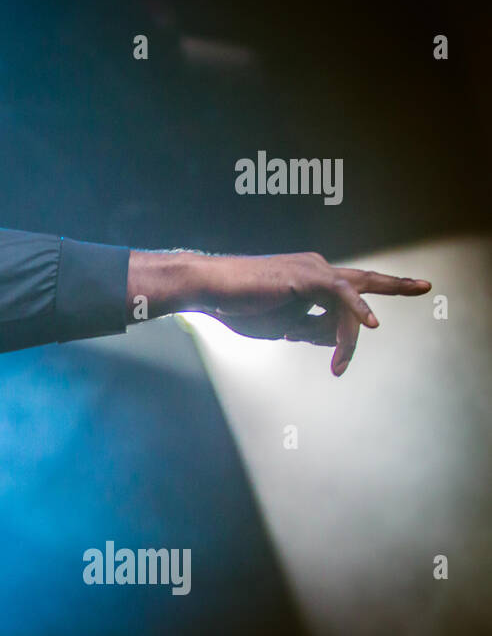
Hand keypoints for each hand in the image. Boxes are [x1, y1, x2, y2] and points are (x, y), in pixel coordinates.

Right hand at [197, 252, 430, 375]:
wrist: (211, 288)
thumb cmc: (237, 306)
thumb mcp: (281, 326)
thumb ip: (311, 328)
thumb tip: (336, 336)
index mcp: (310, 278)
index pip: (343, 298)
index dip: (354, 320)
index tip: (358, 343)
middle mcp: (317, 268)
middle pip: (361, 286)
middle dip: (396, 285)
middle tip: (425, 287)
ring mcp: (315, 270)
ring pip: (347, 308)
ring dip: (343, 342)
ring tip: (338, 367)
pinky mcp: (309, 277)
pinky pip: (343, 296)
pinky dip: (358, 311)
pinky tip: (370, 326)